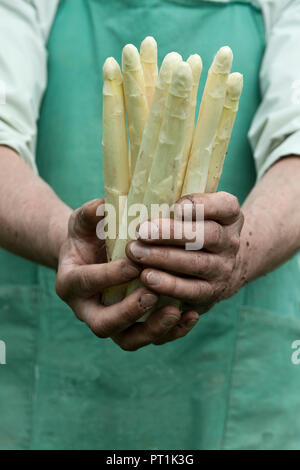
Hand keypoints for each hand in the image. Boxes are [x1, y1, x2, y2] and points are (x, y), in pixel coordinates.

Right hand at [56, 199, 199, 349]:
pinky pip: (149, 338)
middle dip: (128, 312)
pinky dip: (171, 331)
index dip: (108, 276)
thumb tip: (105, 207)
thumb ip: (92, 213)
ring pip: (128, 340)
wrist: (93, 254)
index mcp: (70, 283)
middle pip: (103, 324)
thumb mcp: (86, 220)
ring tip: (176, 311)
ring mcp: (110, 322)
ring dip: (153, 329)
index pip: (86, 283)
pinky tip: (190, 314)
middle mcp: (86, 310)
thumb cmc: (89, 234)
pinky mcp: (131, 327)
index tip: (133, 265)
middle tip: (151, 295)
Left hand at [126, 192, 243, 314]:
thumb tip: (137, 202)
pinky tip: (147, 277)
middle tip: (141, 231)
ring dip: (163, 258)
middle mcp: (230, 242)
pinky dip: (168, 285)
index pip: (226, 206)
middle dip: (172, 233)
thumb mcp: (200, 216)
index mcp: (229, 217)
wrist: (223, 270)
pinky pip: (191, 290)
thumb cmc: (198, 233)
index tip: (177, 206)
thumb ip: (180, 208)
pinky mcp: (212, 292)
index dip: (203, 205)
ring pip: (196, 263)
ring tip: (136, 253)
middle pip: (207, 235)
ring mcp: (223, 268)